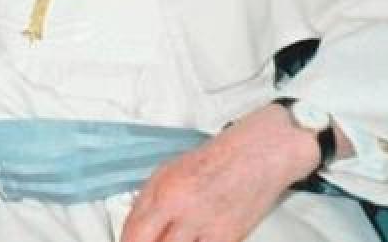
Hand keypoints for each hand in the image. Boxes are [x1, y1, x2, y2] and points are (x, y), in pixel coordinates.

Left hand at [121, 103, 319, 241]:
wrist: (255, 155)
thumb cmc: (209, 161)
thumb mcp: (166, 173)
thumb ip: (146, 203)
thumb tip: (131, 230)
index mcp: (164, 191)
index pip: (135, 233)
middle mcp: (185, 211)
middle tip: (150, 241)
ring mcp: (209, 227)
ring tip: (172, 237)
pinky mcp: (230, 238)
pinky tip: (192, 240)